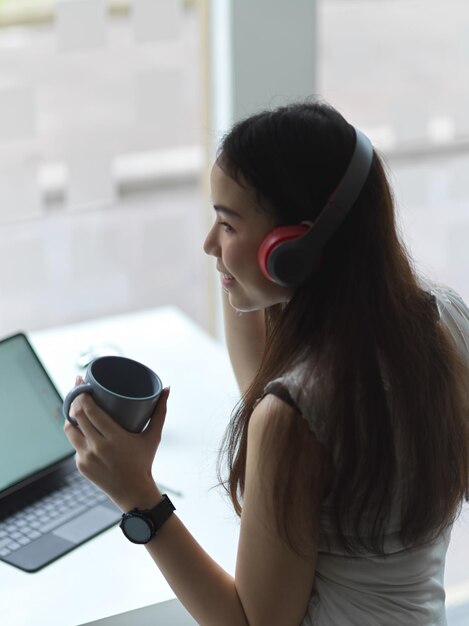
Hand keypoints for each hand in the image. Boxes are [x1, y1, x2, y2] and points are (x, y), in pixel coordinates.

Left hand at [63, 379, 169, 510]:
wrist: (133, 492)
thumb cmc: (144, 460)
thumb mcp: (153, 436)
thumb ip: (160, 412)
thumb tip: (167, 388)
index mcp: (114, 438)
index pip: (91, 411)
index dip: (83, 394)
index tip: (81, 381)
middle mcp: (97, 448)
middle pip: (78, 416)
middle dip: (74, 399)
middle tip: (78, 387)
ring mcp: (86, 457)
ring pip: (69, 430)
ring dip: (71, 416)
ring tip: (76, 406)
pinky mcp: (80, 465)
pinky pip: (74, 443)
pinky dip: (77, 433)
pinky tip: (79, 425)